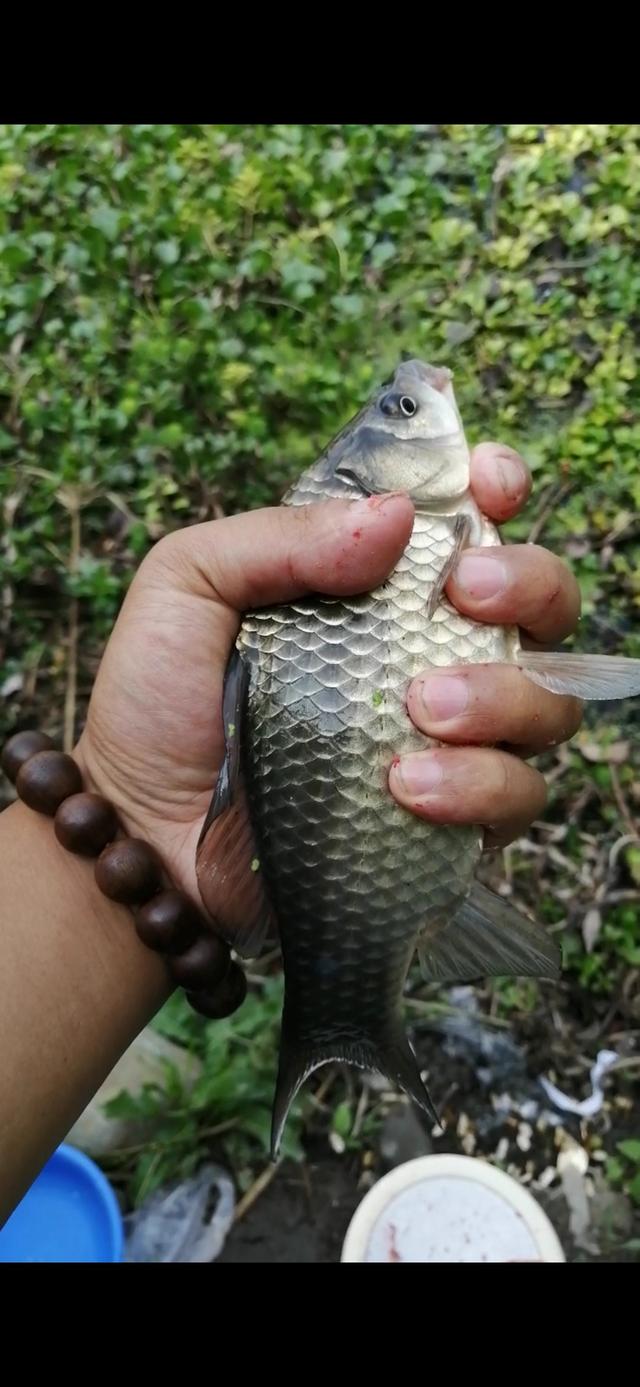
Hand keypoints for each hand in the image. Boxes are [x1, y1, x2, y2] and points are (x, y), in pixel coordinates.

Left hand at [76, 442, 581, 945]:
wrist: (145, 837)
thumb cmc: (157, 706)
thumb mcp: (188, 586)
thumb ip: (280, 539)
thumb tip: (395, 516)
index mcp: (373, 586)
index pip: (469, 522)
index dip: (500, 489)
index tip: (491, 487)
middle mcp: (427, 654)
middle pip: (542, 605)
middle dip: (529, 584)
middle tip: (467, 595)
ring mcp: (450, 741)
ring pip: (548, 705)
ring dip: (504, 697)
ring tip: (424, 710)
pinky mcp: (452, 821)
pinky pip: (518, 797)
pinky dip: (480, 787)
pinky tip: (407, 787)